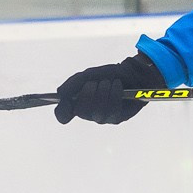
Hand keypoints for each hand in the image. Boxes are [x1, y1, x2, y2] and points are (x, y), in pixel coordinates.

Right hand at [54, 52, 169, 124]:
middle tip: (96, 83)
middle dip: (88, 93)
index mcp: (78, 103)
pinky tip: (117, 86)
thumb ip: (74, 83)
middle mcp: (89, 113)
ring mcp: (103, 117)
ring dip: (103, 92)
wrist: (132, 74)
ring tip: (109, 83)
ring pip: (97, 111)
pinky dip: (114, 94)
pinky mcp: (117, 118)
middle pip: (80, 111)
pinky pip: (112, 110)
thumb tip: (60, 93)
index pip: (63, 115)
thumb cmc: (109, 76)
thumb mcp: (89, 75)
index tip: (65, 100)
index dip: (62, 111)